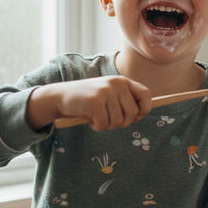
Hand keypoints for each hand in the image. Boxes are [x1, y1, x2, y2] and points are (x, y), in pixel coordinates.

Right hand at [27, 76, 151, 131]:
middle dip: (122, 122)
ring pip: (118, 121)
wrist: (61, 96)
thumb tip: (140, 115)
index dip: (144, 109)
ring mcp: (105, 92)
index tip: (136, 117)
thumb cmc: (89, 99)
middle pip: (132, 112)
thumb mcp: (110, 95)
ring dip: (107, 125)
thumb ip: (125, 101)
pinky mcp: (94, 102)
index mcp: (122, 81)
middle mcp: (116, 83)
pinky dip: (97, 127)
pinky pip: (103, 124)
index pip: (145, 94)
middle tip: (109, 120)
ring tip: (97, 117)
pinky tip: (89, 119)